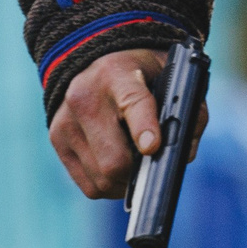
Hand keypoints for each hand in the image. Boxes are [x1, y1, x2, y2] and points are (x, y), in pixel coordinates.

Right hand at [49, 48, 208, 198]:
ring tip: (136, 165)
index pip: (133, 103)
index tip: (151, 147)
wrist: (94, 62)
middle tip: (153, 168)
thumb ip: (189, 116)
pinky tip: (119, 170)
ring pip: (102, 178)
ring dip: (125, 182)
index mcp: (118, 76)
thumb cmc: (144, 76)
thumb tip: (181, 157)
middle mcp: (85, 97)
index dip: (144, 128)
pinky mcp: (57, 140)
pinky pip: (89, 184)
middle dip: (140, 173)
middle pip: (114, 160)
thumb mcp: (173, 81)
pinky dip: (109, 185)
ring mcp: (66, 120)